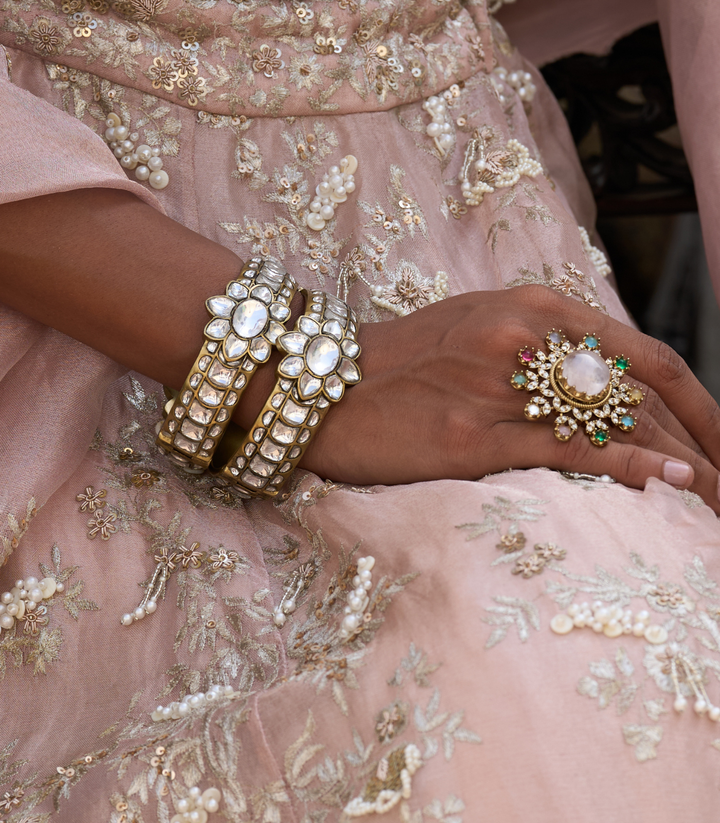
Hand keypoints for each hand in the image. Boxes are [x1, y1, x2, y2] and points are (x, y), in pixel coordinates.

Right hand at [302, 285, 719, 513]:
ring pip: (614, 426)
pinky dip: (630, 468)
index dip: (698, 404)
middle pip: (641, 396)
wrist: (321, 385)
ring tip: (719, 504)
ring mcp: (497, 386)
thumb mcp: (479, 330)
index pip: (643, 356)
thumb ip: (543, 350)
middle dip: (701, 445)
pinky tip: (675, 487)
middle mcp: (524, 337)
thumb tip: (603, 391)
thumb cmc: (401, 362)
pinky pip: (568, 452)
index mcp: (533, 307)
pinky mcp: (471, 436)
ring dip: (681, 468)